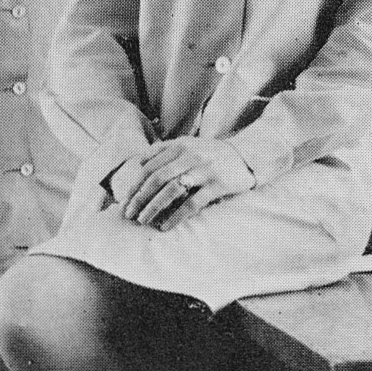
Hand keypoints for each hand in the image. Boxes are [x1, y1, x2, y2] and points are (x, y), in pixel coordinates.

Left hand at [117, 138, 256, 229]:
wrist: (246, 155)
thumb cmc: (211, 153)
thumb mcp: (188, 144)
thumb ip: (164, 150)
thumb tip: (138, 162)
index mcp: (180, 146)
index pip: (149, 167)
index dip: (134, 186)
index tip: (125, 202)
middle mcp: (191, 156)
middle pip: (157, 178)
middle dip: (139, 198)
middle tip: (129, 214)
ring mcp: (205, 170)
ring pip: (172, 189)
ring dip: (154, 207)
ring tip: (143, 220)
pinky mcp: (218, 185)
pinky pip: (193, 203)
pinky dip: (177, 216)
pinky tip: (166, 226)